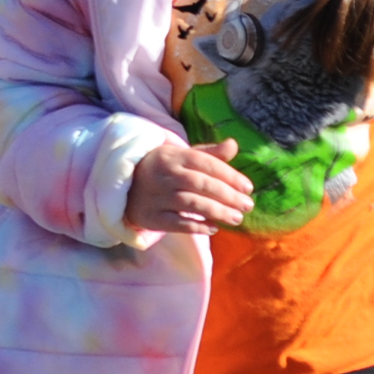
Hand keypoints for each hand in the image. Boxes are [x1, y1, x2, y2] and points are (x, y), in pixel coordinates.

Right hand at [125, 138, 253, 234]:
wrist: (125, 187)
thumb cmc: (163, 170)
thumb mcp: (182, 157)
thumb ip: (209, 154)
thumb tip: (233, 145)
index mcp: (173, 155)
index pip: (204, 163)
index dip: (229, 175)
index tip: (248, 188)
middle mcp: (163, 174)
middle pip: (199, 184)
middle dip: (227, 195)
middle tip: (248, 206)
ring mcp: (155, 196)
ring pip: (190, 203)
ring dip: (217, 211)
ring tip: (237, 218)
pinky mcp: (151, 217)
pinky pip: (177, 223)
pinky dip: (197, 226)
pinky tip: (214, 228)